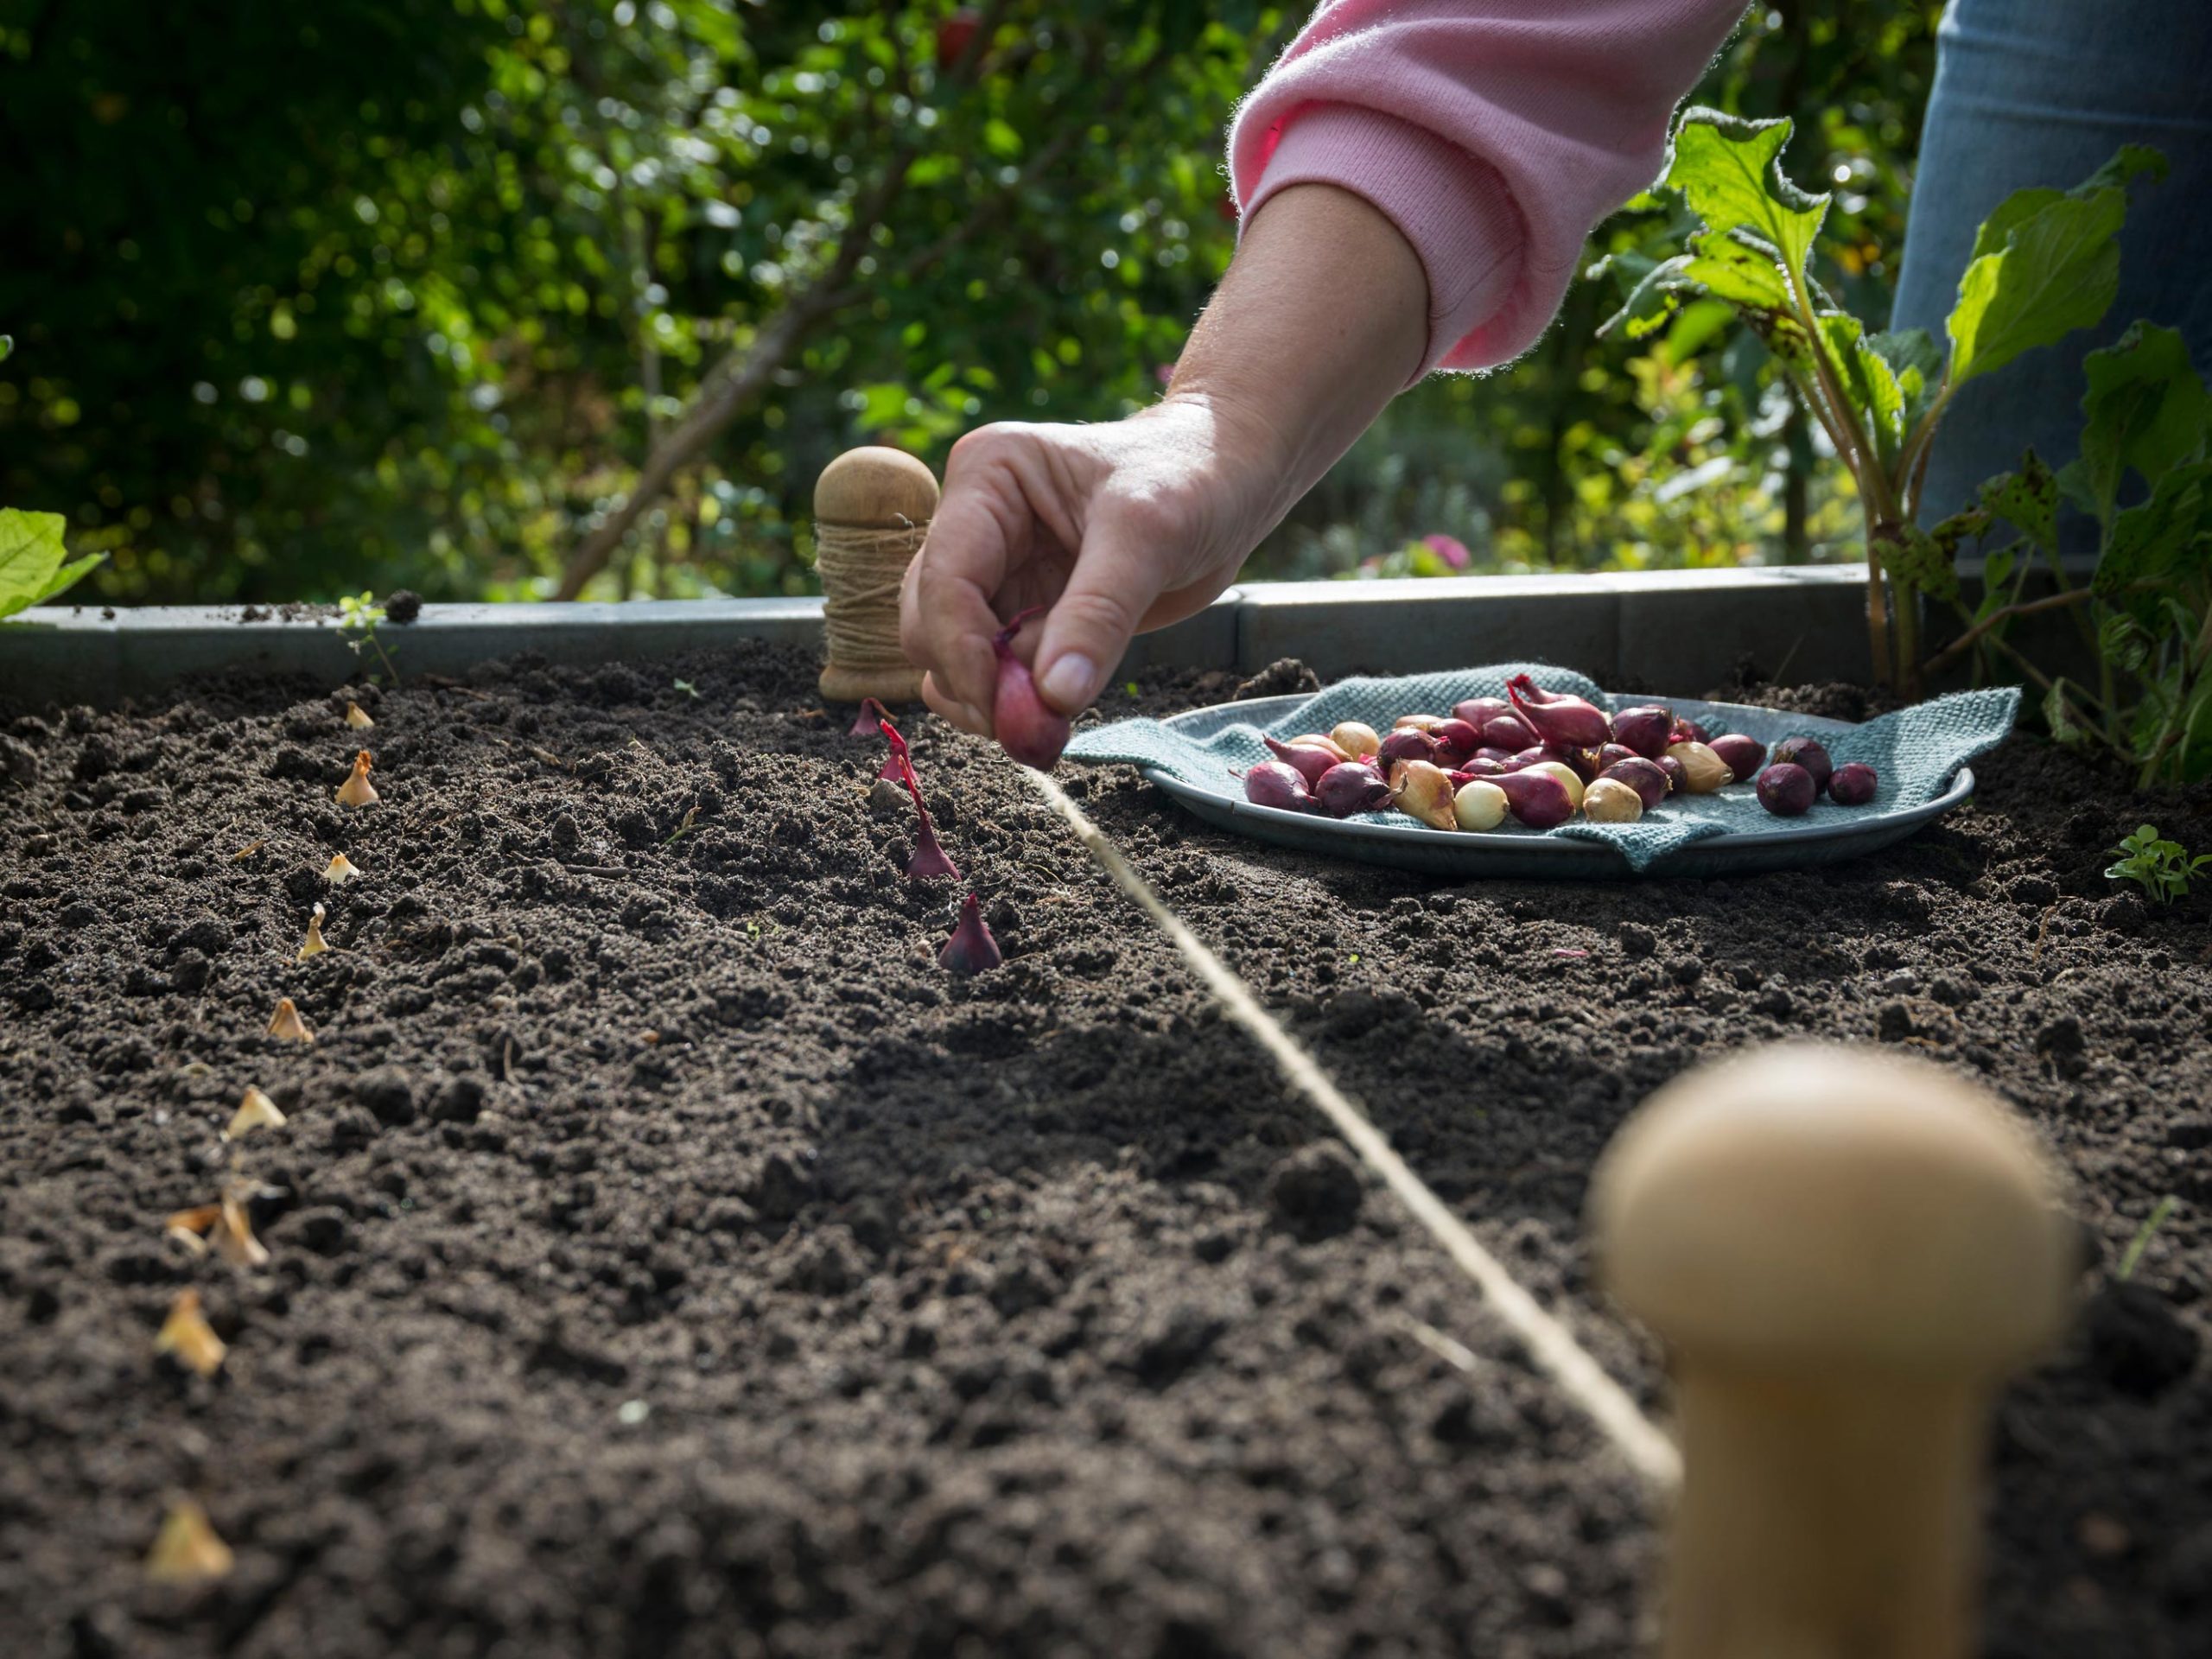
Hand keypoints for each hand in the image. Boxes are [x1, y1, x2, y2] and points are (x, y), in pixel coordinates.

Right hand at [898, 182, 1430, 745]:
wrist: (1227, 483)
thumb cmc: (1192, 480)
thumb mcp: (1149, 537)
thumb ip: (1098, 614)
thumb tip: (1052, 698)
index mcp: (987, 475)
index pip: (944, 575)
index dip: (961, 649)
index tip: (1001, 708)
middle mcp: (973, 522)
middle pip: (928, 620)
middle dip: (970, 680)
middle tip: (1032, 728)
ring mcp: (992, 571)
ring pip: (946, 654)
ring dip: (986, 699)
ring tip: (1049, 721)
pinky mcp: (1018, 613)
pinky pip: (989, 671)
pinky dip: (1010, 702)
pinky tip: (1057, 708)